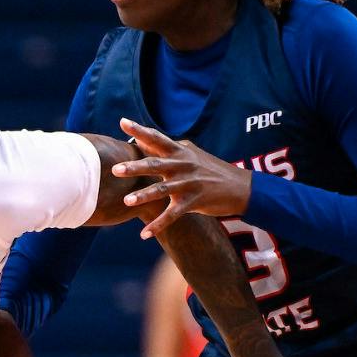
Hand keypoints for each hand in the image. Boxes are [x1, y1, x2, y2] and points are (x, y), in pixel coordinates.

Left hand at [114, 118, 253, 238]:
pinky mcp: (194, 202)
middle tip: (115, 169)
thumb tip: (142, 140)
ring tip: (127, 201)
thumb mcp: (191, 154)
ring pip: (163, 189)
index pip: (157, 138)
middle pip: (156, 164)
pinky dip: (158, 225)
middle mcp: (183, 165)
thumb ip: (167, 149)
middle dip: (135, 167)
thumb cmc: (211, 170)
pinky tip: (144, 235)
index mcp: (181, 151)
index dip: (140, 130)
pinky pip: (172, 215)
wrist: (240, 187)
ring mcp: (189, 184)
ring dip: (144, 196)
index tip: (122, 122)